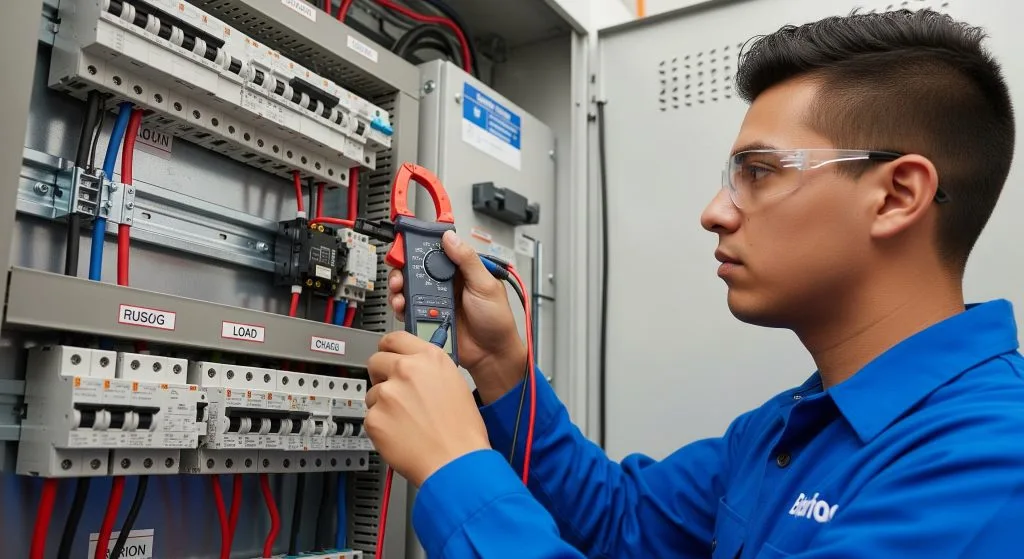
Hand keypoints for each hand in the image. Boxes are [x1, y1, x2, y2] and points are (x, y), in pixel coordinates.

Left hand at [365, 331, 489, 486]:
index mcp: (429, 358)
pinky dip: (382, 427)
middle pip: (376, 361)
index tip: (387, 355)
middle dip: (381, 375)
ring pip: (372, 393)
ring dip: (383, 404)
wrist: (455, 462)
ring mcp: (388, 393)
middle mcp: (406, 370)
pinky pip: (371, 417)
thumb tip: (412, 367)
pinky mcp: (375, 418)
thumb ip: (428, 369)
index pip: (394, 338)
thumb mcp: (455, 383)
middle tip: (395, 393)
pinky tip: (401, 434)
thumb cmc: (462, 430)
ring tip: (406, 421)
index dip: (389, 349)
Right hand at [388, 230, 525, 403]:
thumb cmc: (496, 320)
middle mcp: (445, 284)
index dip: (418, 247)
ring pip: (409, 289)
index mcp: (460, 271)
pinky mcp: (428, 317)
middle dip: (403, 269)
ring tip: (400, 292)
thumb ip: (467, 260)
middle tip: (399, 274)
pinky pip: (409, 309)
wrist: (491, 354)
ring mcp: (435, 301)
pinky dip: (401, 307)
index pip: (435, 252)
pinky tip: (403, 307)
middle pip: (416, 269)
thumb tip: (450, 237)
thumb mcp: (485, 285)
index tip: (406, 246)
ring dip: (399, 288)